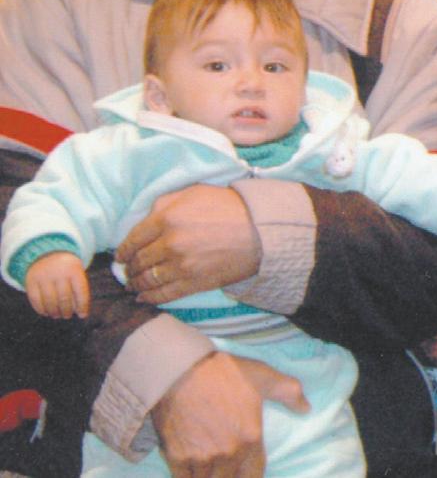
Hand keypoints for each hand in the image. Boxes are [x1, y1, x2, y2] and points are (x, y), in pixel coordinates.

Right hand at [25, 252, 89, 318]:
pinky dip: (41, 309)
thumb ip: (79, 290)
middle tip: (67, 316)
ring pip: (49, 301)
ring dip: (54, 312)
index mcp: (74, 269)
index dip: (82, 306)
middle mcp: (58, 272)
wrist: (46, 252)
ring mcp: (43, 276)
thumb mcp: (76, 272)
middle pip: (64, 298)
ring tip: (57, 315)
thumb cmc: (66, 268)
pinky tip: (45, 312)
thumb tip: (80, 313)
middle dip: (67, 311)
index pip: (80, 291)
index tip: (82, 315)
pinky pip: (36, 300)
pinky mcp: (31, 281)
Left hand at [116, 185, 260, 303]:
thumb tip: (145, 219)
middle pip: (138, 261)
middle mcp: (170, 243)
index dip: (123, 251)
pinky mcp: (193, 283)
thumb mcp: (194, 192)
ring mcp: (181, 266)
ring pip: (147, 280)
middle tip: (128, 272)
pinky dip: (149, 298)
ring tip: (134, 285)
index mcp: (167, 218)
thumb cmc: (228, 207)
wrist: (260, 230)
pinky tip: (143, 298)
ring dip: (137, 284)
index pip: (133, 239)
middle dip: (129, 269)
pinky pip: (163, 295)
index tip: (121, 256)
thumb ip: (165, 202)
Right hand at [152, 352, 308, 477]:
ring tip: (211, 468)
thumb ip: (289, 393)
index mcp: (251, 439)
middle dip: (229, 476)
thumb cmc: (225, 374)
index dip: (250, 476)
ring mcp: (201, 459)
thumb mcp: (264, 377)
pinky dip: (188, 477)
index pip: (254, 476)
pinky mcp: (177, 459)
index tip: (245, 471)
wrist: (182, 371)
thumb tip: (306, 409)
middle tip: (227, 468)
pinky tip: (191, 470)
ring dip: (209, 477)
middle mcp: (228, 454)